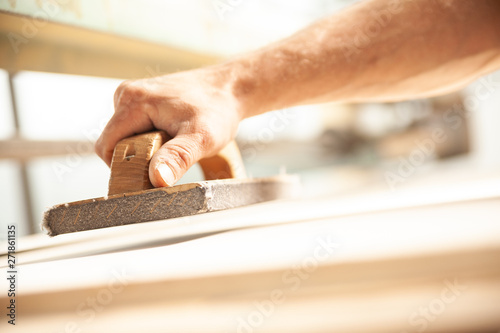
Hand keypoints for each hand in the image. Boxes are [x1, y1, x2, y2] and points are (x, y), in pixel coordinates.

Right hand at [95, 66, 244, 186]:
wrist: (231, 89)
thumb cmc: (218, 110)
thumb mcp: (201, 139)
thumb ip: (177, 158)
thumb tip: (156, 178)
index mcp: (132, 101)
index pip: (106, 147)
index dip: (123, 168)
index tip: (149, 177)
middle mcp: (127, 94)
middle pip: (115, 143)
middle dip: (137, 159)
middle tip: (170, 160)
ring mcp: (134, 96)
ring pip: (125, 138)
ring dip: (145, 150)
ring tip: (175, 145)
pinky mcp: (143, 101)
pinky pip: (135, 129)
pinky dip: (150, 140)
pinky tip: (173, 136)